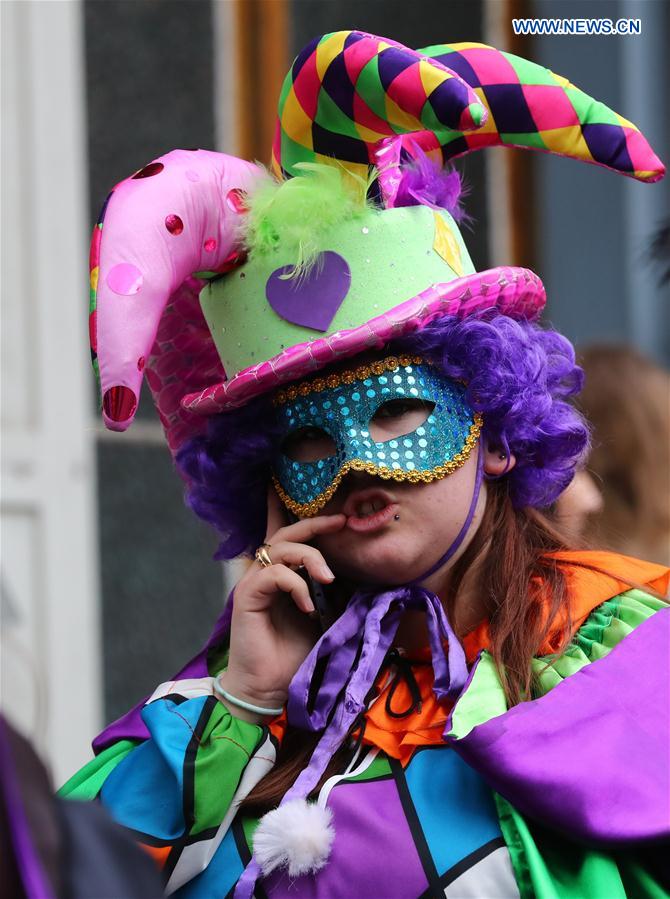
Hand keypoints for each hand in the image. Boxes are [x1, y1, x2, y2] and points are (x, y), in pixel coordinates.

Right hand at [220, 488, 344, 720]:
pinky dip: (296, 585)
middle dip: (315, 523)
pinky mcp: (247, 596)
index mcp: (282, 574)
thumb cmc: (294, 653)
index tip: (334, 508)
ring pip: (281, 548)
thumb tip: (362, 575)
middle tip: (341, 521)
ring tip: (330, 579)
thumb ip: (335, 594)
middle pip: (286, 532)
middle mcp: (265, 572)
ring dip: (310, 557)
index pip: (286, 534)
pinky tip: (308, 606)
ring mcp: (254, 582)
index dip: (302, 514)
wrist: (269, 687)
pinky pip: (274, 574)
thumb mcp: (325, 618)